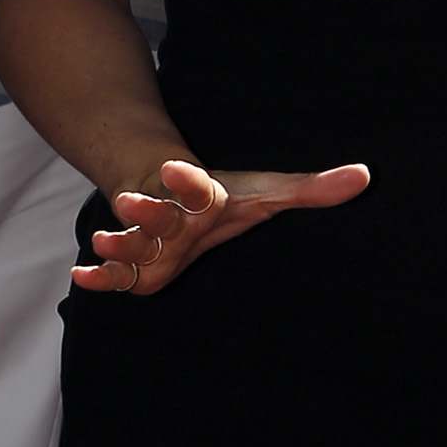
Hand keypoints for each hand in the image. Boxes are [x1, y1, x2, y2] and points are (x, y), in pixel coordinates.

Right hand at [72, 152, 369, 297]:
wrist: (171, 196)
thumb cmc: (224, 198)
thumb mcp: (270, 194)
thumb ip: (312, 189)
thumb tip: (365, 176)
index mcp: (203, 194)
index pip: (196, 184)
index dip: (187, 178)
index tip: (178, 165)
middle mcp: (172, 214)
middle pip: (157, 212)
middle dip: (144, 208)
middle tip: (129, 202)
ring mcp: (150, 239)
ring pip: (132, 241)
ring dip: (118, 241)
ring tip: (104, 240)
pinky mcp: (137, 265)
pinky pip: (116, 273)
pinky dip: (99, 277)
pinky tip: (82, 280)